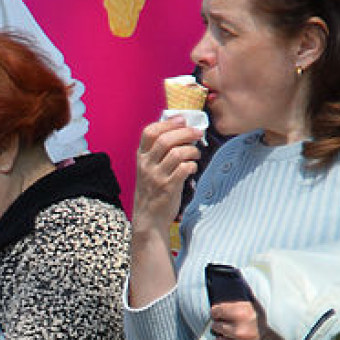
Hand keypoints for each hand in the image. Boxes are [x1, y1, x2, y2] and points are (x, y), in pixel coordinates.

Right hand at [133, 117, 202, 234]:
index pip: (149, 132)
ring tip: (196, 154)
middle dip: (185, 133)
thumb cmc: (152, 191)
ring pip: (177, 153)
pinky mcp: (168, 188)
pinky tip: (193, 168)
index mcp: (141, 157)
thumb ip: (158, 152)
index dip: (168, 123)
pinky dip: (193, 165)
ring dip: (192, 150)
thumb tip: (180, 131)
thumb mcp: (148, 169)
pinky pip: (184, 169)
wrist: (148, 218)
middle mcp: (146, 165)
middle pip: (166, 140)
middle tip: (198, 133)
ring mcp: (157, 177)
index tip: (182, 120)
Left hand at [210, 300, 292, 339]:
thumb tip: (236, 290)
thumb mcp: (263, 307)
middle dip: (219, 324)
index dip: (217, 312)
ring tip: (232, 335)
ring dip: (224, 338)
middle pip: (216, 327)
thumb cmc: (280, 323)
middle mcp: (240, 331)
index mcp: (243, 314)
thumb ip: (247, 300)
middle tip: (223, 324)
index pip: (217, 311)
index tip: (216, 313)